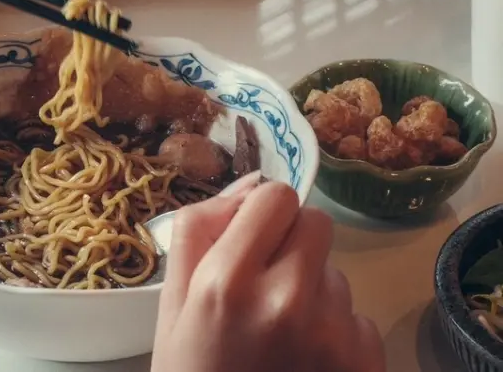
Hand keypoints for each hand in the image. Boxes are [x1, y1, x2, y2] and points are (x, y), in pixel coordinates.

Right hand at [152, 174, 384, 371]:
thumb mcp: (172, 305)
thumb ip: (200, 233)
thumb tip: (250, 184)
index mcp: (227, 282)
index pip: (275, 196)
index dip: (261, 214)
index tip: (250, 240)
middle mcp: (287, 299)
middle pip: (315, 222)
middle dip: (291, 242)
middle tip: (266, 282)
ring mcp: (333, 333)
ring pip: (336, 272)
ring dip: (312, 289)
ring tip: (283, 333)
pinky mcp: (365, 359)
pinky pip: (357, 315)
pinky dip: (336, 330)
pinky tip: (307, 360)